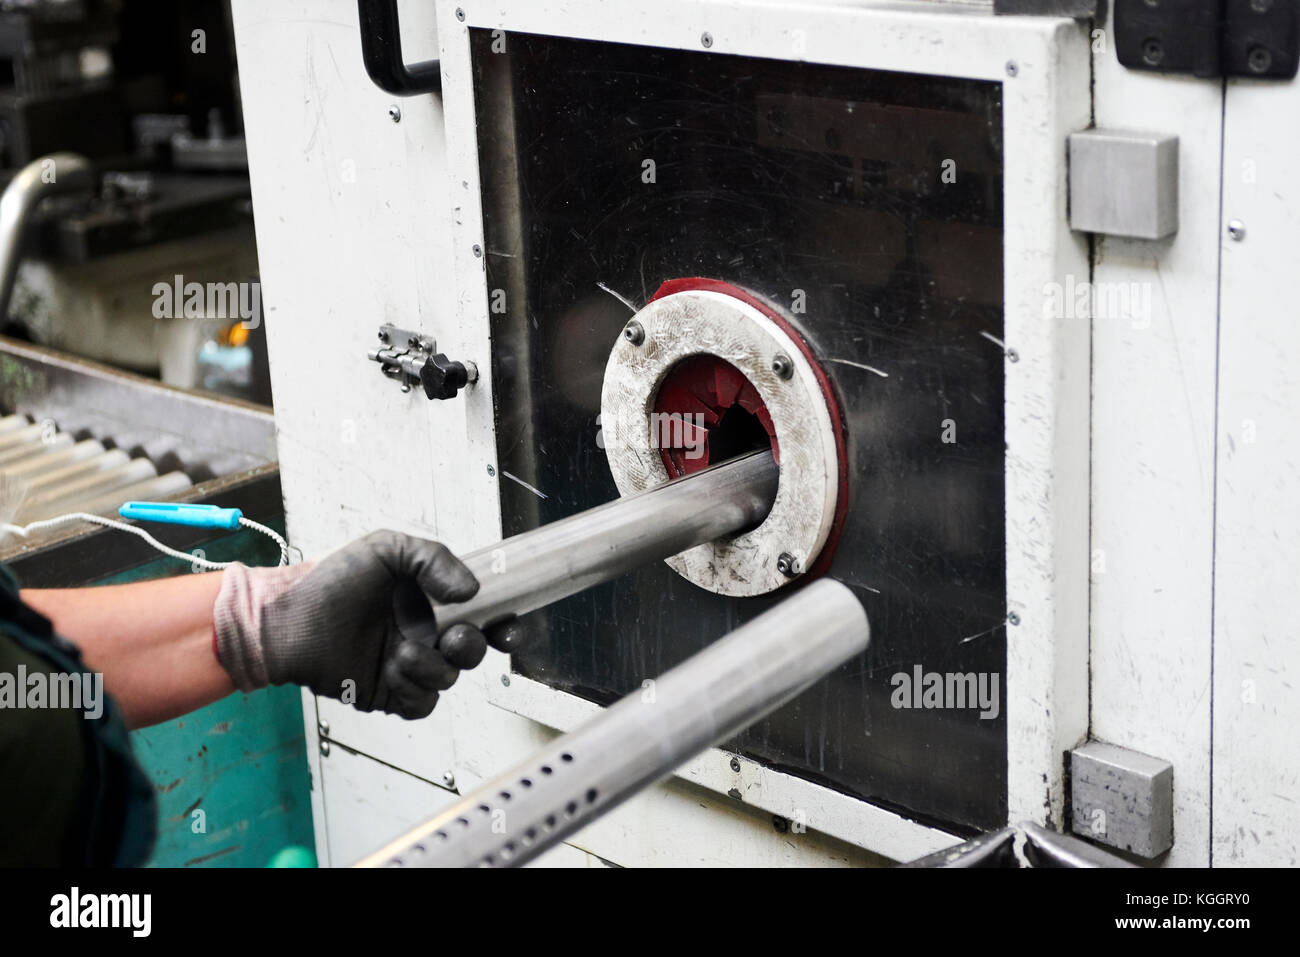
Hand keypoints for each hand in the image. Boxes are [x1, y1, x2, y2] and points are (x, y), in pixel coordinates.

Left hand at [214, 530, 505, 717]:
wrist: (288, 621)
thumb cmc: (332, 581)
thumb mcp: (387, 550)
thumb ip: (435, 559)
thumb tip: (471, 591)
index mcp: (433, 602)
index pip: (485, 616)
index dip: (506, 625)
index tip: (508, 628)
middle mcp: (426, 635)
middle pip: (474, 652)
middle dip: (470, 648)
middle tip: (451, 637)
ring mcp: (408, 667)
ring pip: (448, 680)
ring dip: (431, 667)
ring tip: (399, 653)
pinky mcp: (389, 695)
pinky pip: (422, 704)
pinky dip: (414, 690)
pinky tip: (391, 672)